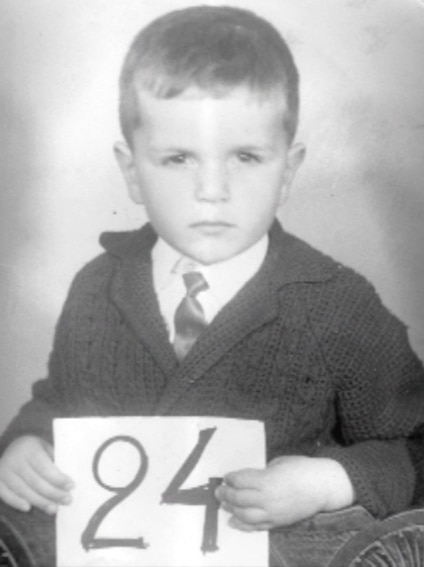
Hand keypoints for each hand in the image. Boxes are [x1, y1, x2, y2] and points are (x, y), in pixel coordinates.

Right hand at [0, 435, 73, 513]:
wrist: (13, 447)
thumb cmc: (36, 450)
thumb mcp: (46, 448)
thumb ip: (55, 462)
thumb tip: (67, 483)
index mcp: (29, 447)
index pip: (45, 467)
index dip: (58, 479)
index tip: (71, 486)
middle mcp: (14, 459)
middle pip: (35, 481)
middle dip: (53, 493)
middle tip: (67, 500)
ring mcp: (4, 471)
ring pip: (23, 490)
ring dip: (40, 501)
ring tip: (54, 508)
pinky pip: (6, 495)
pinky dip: (16, 503)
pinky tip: (28, 508)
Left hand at [215, 455, 354, 530]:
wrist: (323, 486)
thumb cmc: (301, 468)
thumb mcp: (278, 463)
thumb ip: (262, 472)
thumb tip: (249, 478)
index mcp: (266, 480)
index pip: (240, 481)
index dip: (231, 478)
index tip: (226, 477)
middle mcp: (266, 499)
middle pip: (239, 499)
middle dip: (226, 494)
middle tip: (218, 491)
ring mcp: (272, 513)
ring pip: (244, 515)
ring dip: (231, 510)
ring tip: (224, 505)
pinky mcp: (277, 523)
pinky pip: (256, 526)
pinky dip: (243, 525)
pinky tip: (234, 521)